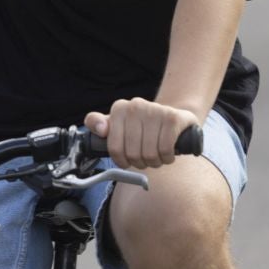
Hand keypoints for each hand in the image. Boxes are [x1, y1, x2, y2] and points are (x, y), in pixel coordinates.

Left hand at [85, 98, 200, 170]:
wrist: (172, 118)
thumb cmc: (141, 126)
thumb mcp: (117, 124)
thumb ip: (96, 123)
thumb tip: (101, 130)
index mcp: (119, 108)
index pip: (114, 147)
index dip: (120, 161)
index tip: (126, 163)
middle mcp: (135, 106)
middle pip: (132, 153)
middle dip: (139, 163)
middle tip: (144, 161)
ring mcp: (155, 110)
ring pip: (149, 154)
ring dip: (154, 162)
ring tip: (156, 157)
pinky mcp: (172, 118)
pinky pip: (165, 150)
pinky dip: (167, 158)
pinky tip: (167, 155)